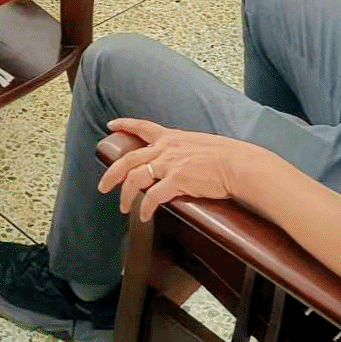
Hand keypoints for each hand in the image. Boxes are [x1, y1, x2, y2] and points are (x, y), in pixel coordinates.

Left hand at [99, 119, 250, 221]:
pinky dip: (145, 208)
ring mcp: (170, 164)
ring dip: (125, 195)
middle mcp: (166, 149)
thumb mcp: (200, 143)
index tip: (111, 125)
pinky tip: (144, 216)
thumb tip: (182, 158)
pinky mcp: (177, 180)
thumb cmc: (226, 156)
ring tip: (123, 207)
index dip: (125, 125)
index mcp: (172, 137)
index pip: (143, 127)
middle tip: (102, 187)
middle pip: (129, 159)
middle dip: (112, 174)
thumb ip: (185, 149)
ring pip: (135, 178)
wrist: (238, 164)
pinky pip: (153, 196)